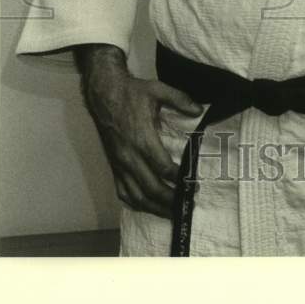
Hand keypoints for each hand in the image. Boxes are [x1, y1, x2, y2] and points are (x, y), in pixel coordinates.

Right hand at [75, 44, 202, 217]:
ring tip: (172, 213)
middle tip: (187, 205)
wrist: (104, 93)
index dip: (179, 179)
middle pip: (151, 188)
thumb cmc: (132, 92)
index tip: (193, 184)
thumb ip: (181, 100)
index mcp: (142, 139)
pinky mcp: (113, 166)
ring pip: (137, 195)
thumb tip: (200, 109)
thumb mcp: (158, 90)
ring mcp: (119, 164)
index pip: (163, 168)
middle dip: (170, 200)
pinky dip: (136, 203)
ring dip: (155, 208)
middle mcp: (129, 156)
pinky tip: (148, 207)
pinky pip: (123, 192)